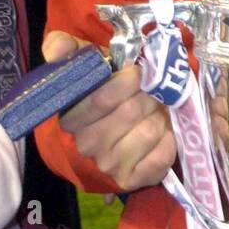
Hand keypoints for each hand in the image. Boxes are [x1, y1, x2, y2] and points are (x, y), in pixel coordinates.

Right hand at [43, 29, 176, 191]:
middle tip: (150, 91)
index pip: (101, 99)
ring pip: (150, 130)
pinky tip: (160, 133)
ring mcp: (110, 166)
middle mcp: (87, 146)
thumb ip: (62, 48)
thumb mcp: (78, 64)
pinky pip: (163, 154)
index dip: (127, 82)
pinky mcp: (134, 180)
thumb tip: (60, 49)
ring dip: (159, 115)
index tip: (138, 72)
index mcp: (70, 119)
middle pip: (131, 112)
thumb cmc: (97, 93)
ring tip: (153, 111)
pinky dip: (169, 139)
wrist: (107, 137)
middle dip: (147, 95)